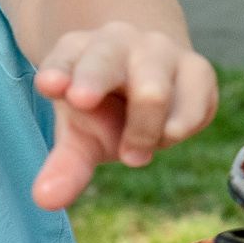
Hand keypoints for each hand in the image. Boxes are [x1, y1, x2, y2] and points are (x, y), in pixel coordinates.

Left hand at [29, 23, 219, 208]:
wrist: (152, 87)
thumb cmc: (106, 112)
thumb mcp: (80, 137)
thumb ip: (65, 166)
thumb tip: (45, 200)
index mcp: (77, 52)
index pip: (63, 58)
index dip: (57, 71)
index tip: (48, 85)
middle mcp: (117, 42)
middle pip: (104, 60)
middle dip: (93, 78)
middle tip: (80, 101)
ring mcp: (159, 51)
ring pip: (152, 90)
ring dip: (142, 130)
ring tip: (134, 155)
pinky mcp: (198, 69)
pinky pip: (195, 104)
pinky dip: (179, 128)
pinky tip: (167, 134)